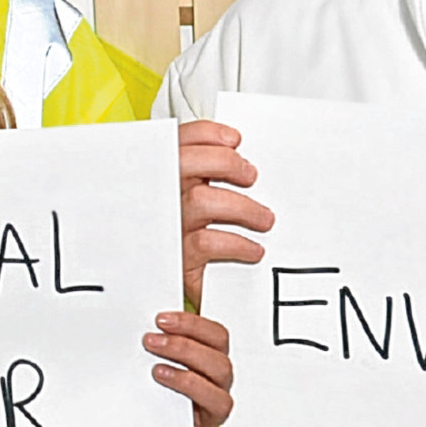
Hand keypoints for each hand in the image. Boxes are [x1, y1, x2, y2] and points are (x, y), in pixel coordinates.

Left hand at [148, 311, 234, 426]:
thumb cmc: (146, 400)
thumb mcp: (145, 362)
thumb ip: (151, 339)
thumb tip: (139, 316)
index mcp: (202, 354)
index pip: (211, 329)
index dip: (191, 321)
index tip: (161, 317)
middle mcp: (212, 374)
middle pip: (219, 345)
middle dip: (187, 335)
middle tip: (152, 336)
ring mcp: (213, 396)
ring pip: (222, 370)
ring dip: (188, 357)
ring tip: (155, 359)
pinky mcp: (210, 421)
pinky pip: (219, 402)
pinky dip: (192, 386)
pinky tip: (166, 378)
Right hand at [178, 120, 273, 309]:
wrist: (162, 291)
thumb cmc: (181, 236)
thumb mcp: (186, 198)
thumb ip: (202, 173)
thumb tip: (238, 156)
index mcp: (161, 175)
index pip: (178, 141)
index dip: (208, 135)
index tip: (234, 141)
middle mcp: (161, 197)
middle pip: (186, 163)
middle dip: (226, 163)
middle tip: (250, 176)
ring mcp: (168, 226)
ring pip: (201, 201)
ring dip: (242, 207)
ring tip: (264, 219)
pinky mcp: (177, 258)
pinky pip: (207, 243)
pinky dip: (238, 243)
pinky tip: (253, 249)